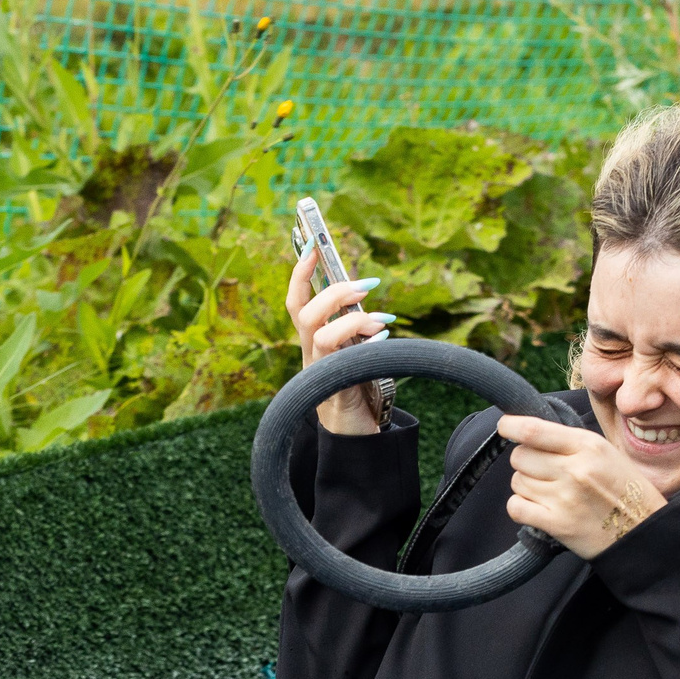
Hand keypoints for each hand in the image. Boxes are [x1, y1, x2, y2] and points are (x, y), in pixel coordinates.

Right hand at [284, 245, 392, 435]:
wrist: (353, 434)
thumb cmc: (356, 387)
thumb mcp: (354, 348)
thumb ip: (356, 325)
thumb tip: (367, 294)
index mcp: (311, 340)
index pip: (296, 301)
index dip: (300, 272)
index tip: (314, 244)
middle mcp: (309, 354)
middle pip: (305, 313)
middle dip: (334, 292)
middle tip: (368, 285)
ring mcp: (319, 372)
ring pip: (320, 335)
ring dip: (352, 319)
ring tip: (381, 319)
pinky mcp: (335, 389)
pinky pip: (342, 361)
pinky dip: (364, 344)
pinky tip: (383, 340)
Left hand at [497, 414, 663, 558]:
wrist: (643, 531)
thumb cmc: (624, 490)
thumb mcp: (605, 453)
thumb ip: (570, 442)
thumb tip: (528, 434)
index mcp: (587, 446)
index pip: (533, 430)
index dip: (511, 426)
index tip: (505, 427)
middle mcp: (574, 469)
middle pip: (520, 456)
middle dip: (525, 462)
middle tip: (543, 471)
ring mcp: (564, 498)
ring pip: (517, 482)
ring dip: (526, 486)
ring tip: (549, 492)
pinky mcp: (557, 524)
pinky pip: (516, 508)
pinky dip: (521, 507)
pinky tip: (537, 508)